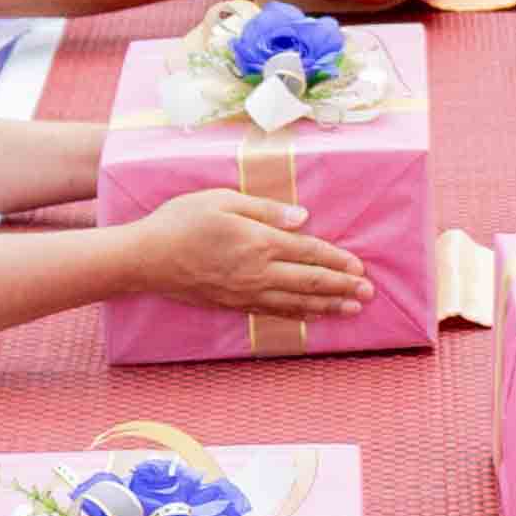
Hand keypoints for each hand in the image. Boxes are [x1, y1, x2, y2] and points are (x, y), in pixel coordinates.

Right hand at [130, 183, 373, 318]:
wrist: (146, 258)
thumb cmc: (182, 220)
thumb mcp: (224, 199)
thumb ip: (266, 209)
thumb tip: (303, 218)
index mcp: (259, 241)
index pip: (309, 251)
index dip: (337, 259)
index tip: (359, 265)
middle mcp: (257, 271)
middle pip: (310, 280)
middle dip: (343, 286)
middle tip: (369, 293)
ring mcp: (245, 292)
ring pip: (296, 302)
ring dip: (328, 305)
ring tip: (353, 309)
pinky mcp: (232, 304)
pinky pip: (272, 312)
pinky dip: (297, 315)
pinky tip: (312, 316)